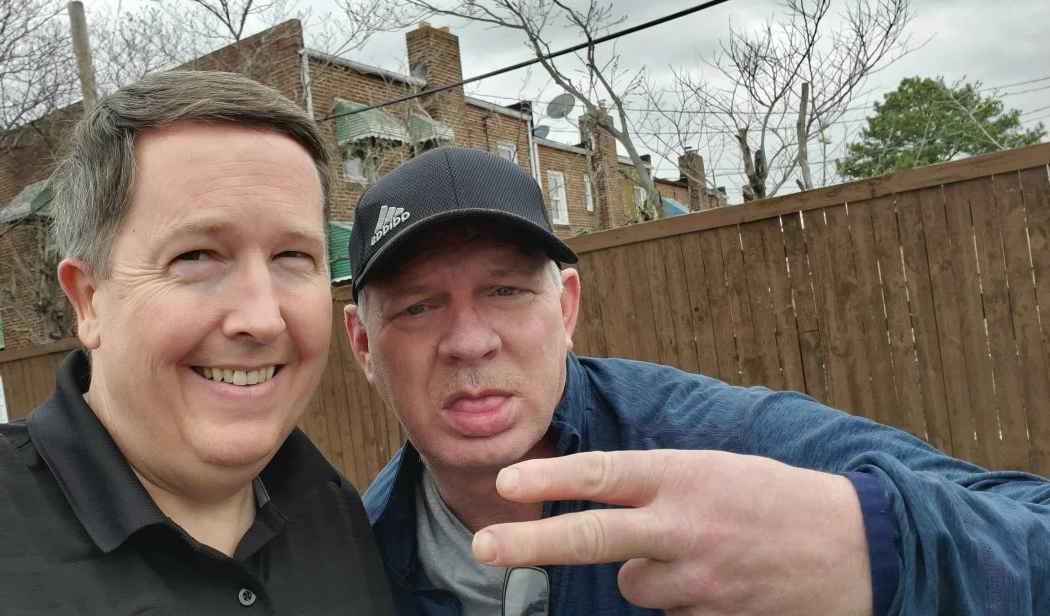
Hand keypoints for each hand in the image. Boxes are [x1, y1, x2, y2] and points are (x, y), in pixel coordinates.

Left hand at [470, 450, 872, 615]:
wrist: (860, 549)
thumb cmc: (777, 500)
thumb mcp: (715, 470)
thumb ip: (656, 485)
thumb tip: (598, 503)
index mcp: (685, 475)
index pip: (605, 475)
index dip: (552, 479)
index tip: (507, 483)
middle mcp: (685, 525)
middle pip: (593, 536)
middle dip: (532, 543)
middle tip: (484, 545)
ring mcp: (699, 576)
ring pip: (631, 583)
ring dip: (649, 573)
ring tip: (702, 555)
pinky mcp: (712, 614)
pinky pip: (668, 609)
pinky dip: (682, 597)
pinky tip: (722, 580)